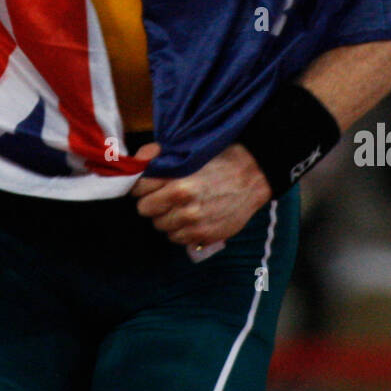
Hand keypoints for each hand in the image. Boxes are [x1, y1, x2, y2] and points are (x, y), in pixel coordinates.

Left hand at [130, 142, 271, 246]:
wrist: (253, 176)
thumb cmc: (220, 159)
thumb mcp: (188, 152)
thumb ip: (159, 157)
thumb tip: (138, 161)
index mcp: (177, 183)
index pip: (138, 189)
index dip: (143, 185)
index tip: (149, 183)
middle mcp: (183, 207)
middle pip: (145, 210)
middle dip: (152, 201)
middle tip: (164, 194)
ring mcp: (194, 224)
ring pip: (160, 225)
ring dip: (166, 216)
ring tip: (180, 205)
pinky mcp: (204, 236)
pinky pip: (177, 238)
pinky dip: (179, 229)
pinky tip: (190, 217)